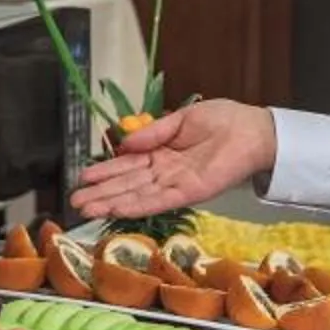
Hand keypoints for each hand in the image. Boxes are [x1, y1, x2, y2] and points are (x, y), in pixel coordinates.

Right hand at [70, 101, 277, 223]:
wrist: (254, 130)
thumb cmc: (224, 120)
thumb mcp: (181, 119)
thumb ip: (152, 133)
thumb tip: (123, 142)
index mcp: (163, 153)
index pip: (128, 165)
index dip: (105, 171)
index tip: (83, 177)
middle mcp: (166, 172)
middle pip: (128, 184)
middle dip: (101, 193)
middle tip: (75, 201)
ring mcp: (177, 184)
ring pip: (138, 195)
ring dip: (112, 202)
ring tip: (86, 208)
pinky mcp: (191, 192)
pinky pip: (160, 201)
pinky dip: (137, 206)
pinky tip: (117, 209)